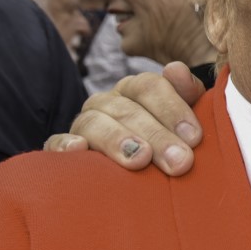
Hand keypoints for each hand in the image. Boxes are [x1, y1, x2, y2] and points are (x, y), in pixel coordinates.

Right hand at [43, 62, 205, 173]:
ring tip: (140, 159)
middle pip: (127, 110)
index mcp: (135, 91)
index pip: (149, 86)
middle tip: (180, 162)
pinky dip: (65, 145)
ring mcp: (83, 125)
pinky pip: (56, 142)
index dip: (173, 109)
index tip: (195, 138)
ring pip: (93, 123)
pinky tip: (79, 149)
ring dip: (117, 139)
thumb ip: (187, 94)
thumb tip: (176, 69)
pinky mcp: (60, 150)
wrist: (137, 180)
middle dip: (157, 135)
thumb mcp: (183, 121)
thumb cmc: (169, 145)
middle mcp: (107, 103)